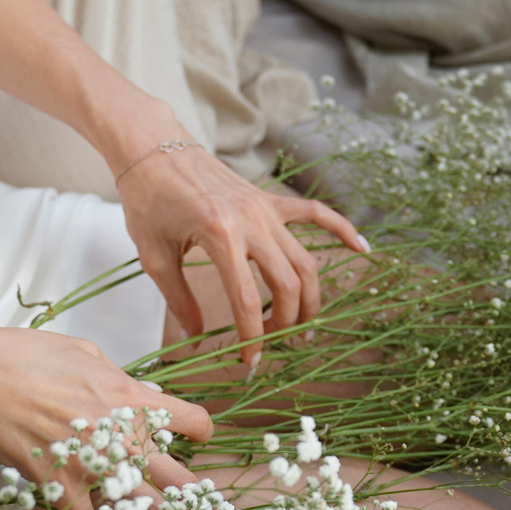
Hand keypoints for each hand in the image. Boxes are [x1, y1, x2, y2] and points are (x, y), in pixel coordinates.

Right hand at [0, 324, 213, 509]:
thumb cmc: (25, 356)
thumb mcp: (86, 354)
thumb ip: (119, 380)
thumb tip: (136, 394)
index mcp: (132, 399)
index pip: (193, 421)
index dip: (200, 431)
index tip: (195, 436)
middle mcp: (122, 437)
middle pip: (180, 478)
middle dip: (189, 490)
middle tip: (190, 496)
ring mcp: (93, 467)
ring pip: (144, 508)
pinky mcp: (61, 488)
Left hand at [114, 143, 370, 370]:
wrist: (152, 147)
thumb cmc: (147, 199)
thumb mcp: (154, 254)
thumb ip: (179, 298)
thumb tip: (198, 336)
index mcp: (220, 236)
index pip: (248, 300)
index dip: (253, 337)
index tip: (250, 362)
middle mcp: (252, 222)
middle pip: (287, 284)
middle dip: (285, 323)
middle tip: (272, 343)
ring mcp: (267, 209)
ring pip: (306, 261)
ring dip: (310, 298)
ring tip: (303, 325)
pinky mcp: (271, 199)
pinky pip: (316, 214)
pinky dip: (342, 230)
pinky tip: (363, 249)